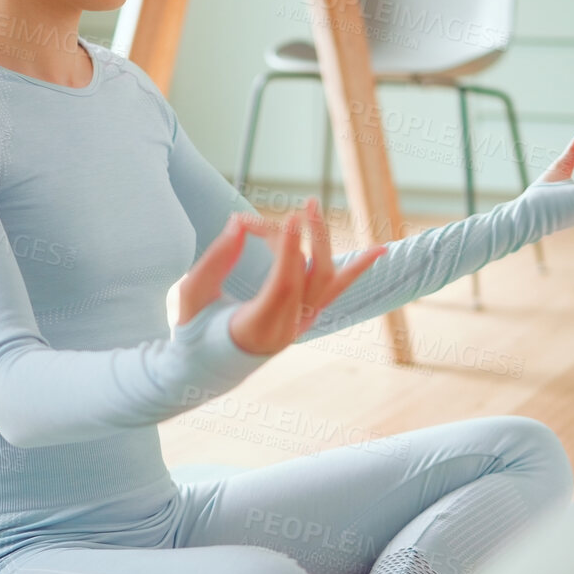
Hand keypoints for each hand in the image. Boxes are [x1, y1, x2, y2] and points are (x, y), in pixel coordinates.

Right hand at [176, 196, 386, 354]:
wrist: (206, 368)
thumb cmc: (192, 331)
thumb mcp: (192, 296)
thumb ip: (215, 261)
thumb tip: (239, 223)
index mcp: (255, 329)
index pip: (284, 285)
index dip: (290, 250)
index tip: (291, 216)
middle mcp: (286, 330)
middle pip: (310, 276)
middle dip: (310, 237)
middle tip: (304, 204)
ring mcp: (300, 326)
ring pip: (328, 282)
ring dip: (325, 243)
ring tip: (316, 208)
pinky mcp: (306, 317)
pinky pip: (335, 291)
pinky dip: (357, 270)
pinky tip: (380, 250)